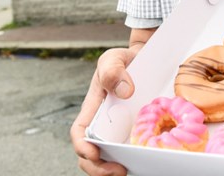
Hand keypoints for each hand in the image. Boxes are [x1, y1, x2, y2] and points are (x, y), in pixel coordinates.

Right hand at [70, 46, 138, 175]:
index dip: (82, 146)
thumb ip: (113, 71)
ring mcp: (117, 128)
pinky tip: (144, 161)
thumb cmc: (123, 60)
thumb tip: (125, 92)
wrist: (143, 58)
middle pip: (90, 153)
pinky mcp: (132, 130)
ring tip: (129, 171)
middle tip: (119, 170)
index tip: (93, 154)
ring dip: (113, 168)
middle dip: (98, 167)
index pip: (79, 131)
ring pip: (109, 155)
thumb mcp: (114, 59)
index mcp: (93, 107)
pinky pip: (129, 149)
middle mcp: (102, 122)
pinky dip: (132, 160)